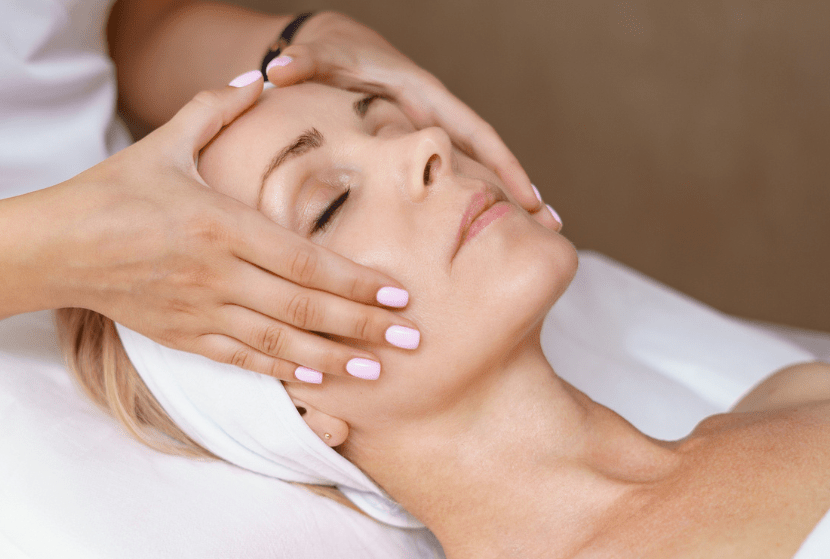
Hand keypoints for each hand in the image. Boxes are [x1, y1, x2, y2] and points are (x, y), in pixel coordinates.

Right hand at [31, 72, 416, 382]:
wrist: (55, 246)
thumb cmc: (114, 190)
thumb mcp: (166, 143)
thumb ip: (216, 108)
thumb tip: (262, 76)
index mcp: (221, 225)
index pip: (305, 260)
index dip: (355, 282)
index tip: (396, 294)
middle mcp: (217, 274)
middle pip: (304, 308)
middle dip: (363, 327)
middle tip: (411, 341)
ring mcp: (200, 311)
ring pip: (279, 343)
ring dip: (334, 359)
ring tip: (377, 372)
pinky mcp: (183, 337)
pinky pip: (243, 360)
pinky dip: (283, 372)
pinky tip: (318, 378)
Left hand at [264, 11, 561, 231]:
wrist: (335, 52)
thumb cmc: (332, 57)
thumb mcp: (320, 60)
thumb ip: (303, 67)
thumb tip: (279, 71)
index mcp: (423, 96)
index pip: (472, 133)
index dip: (501, 164)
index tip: (526, 196)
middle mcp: (437, 116)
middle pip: (486, 156)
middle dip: (519, 189)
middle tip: (550, 227)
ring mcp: (433, 134)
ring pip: (475, 171)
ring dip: (507, 199)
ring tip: (539, 236)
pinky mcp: (424, 149)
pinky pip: (455, 178)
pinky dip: (477, 200)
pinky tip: (492, 233)